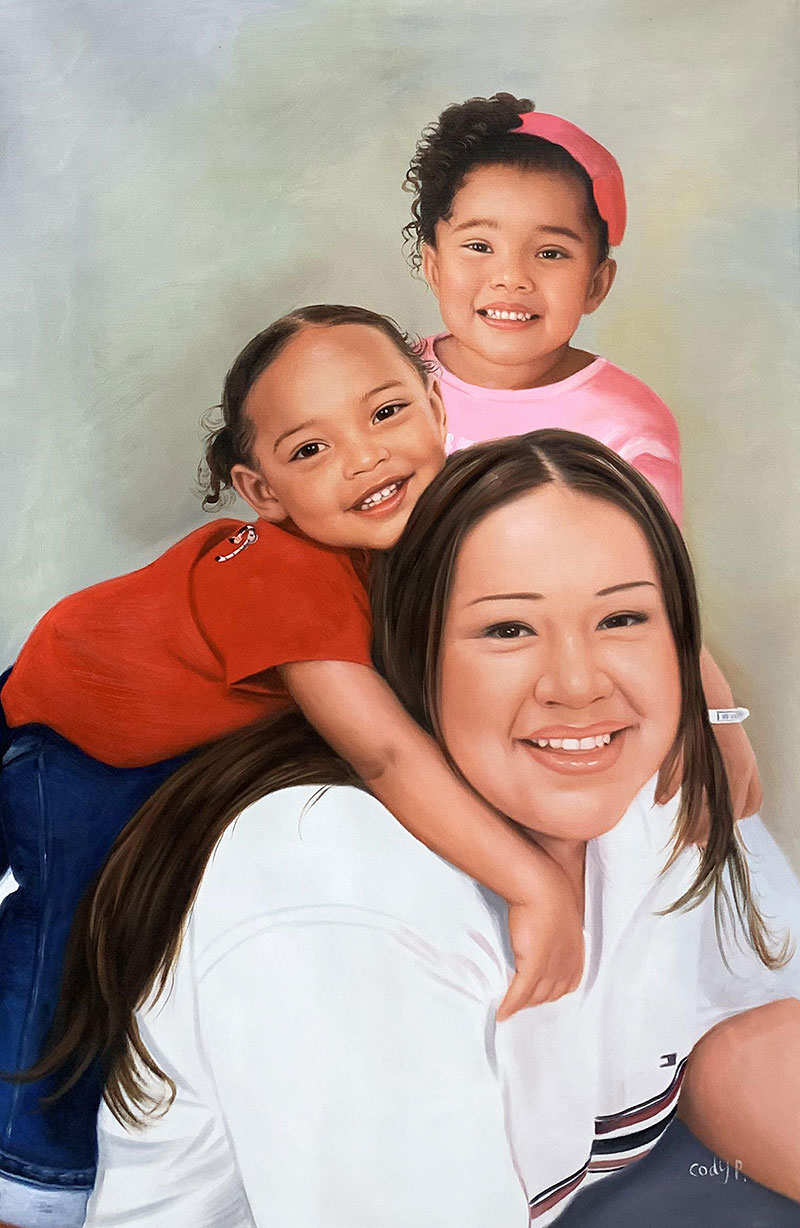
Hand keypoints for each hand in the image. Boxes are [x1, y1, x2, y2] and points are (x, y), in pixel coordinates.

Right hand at [496, 868, 583, 1020]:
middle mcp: (566, 964)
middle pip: (550, 994)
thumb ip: (555, 931)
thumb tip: (544, 932)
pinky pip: (519, 993)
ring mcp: (551, 967)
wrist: (541, 886)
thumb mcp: (560, 914)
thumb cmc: (550, 891)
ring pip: (535, 996)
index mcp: (576, 952)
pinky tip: (501, 1012)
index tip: (538, 993)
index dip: (550, 991)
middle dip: (535, 1000)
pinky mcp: (533, 967)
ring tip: (509, 1007)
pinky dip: (510, 1005)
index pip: (565, 984)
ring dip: (521, 1004)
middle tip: (520, 1003)